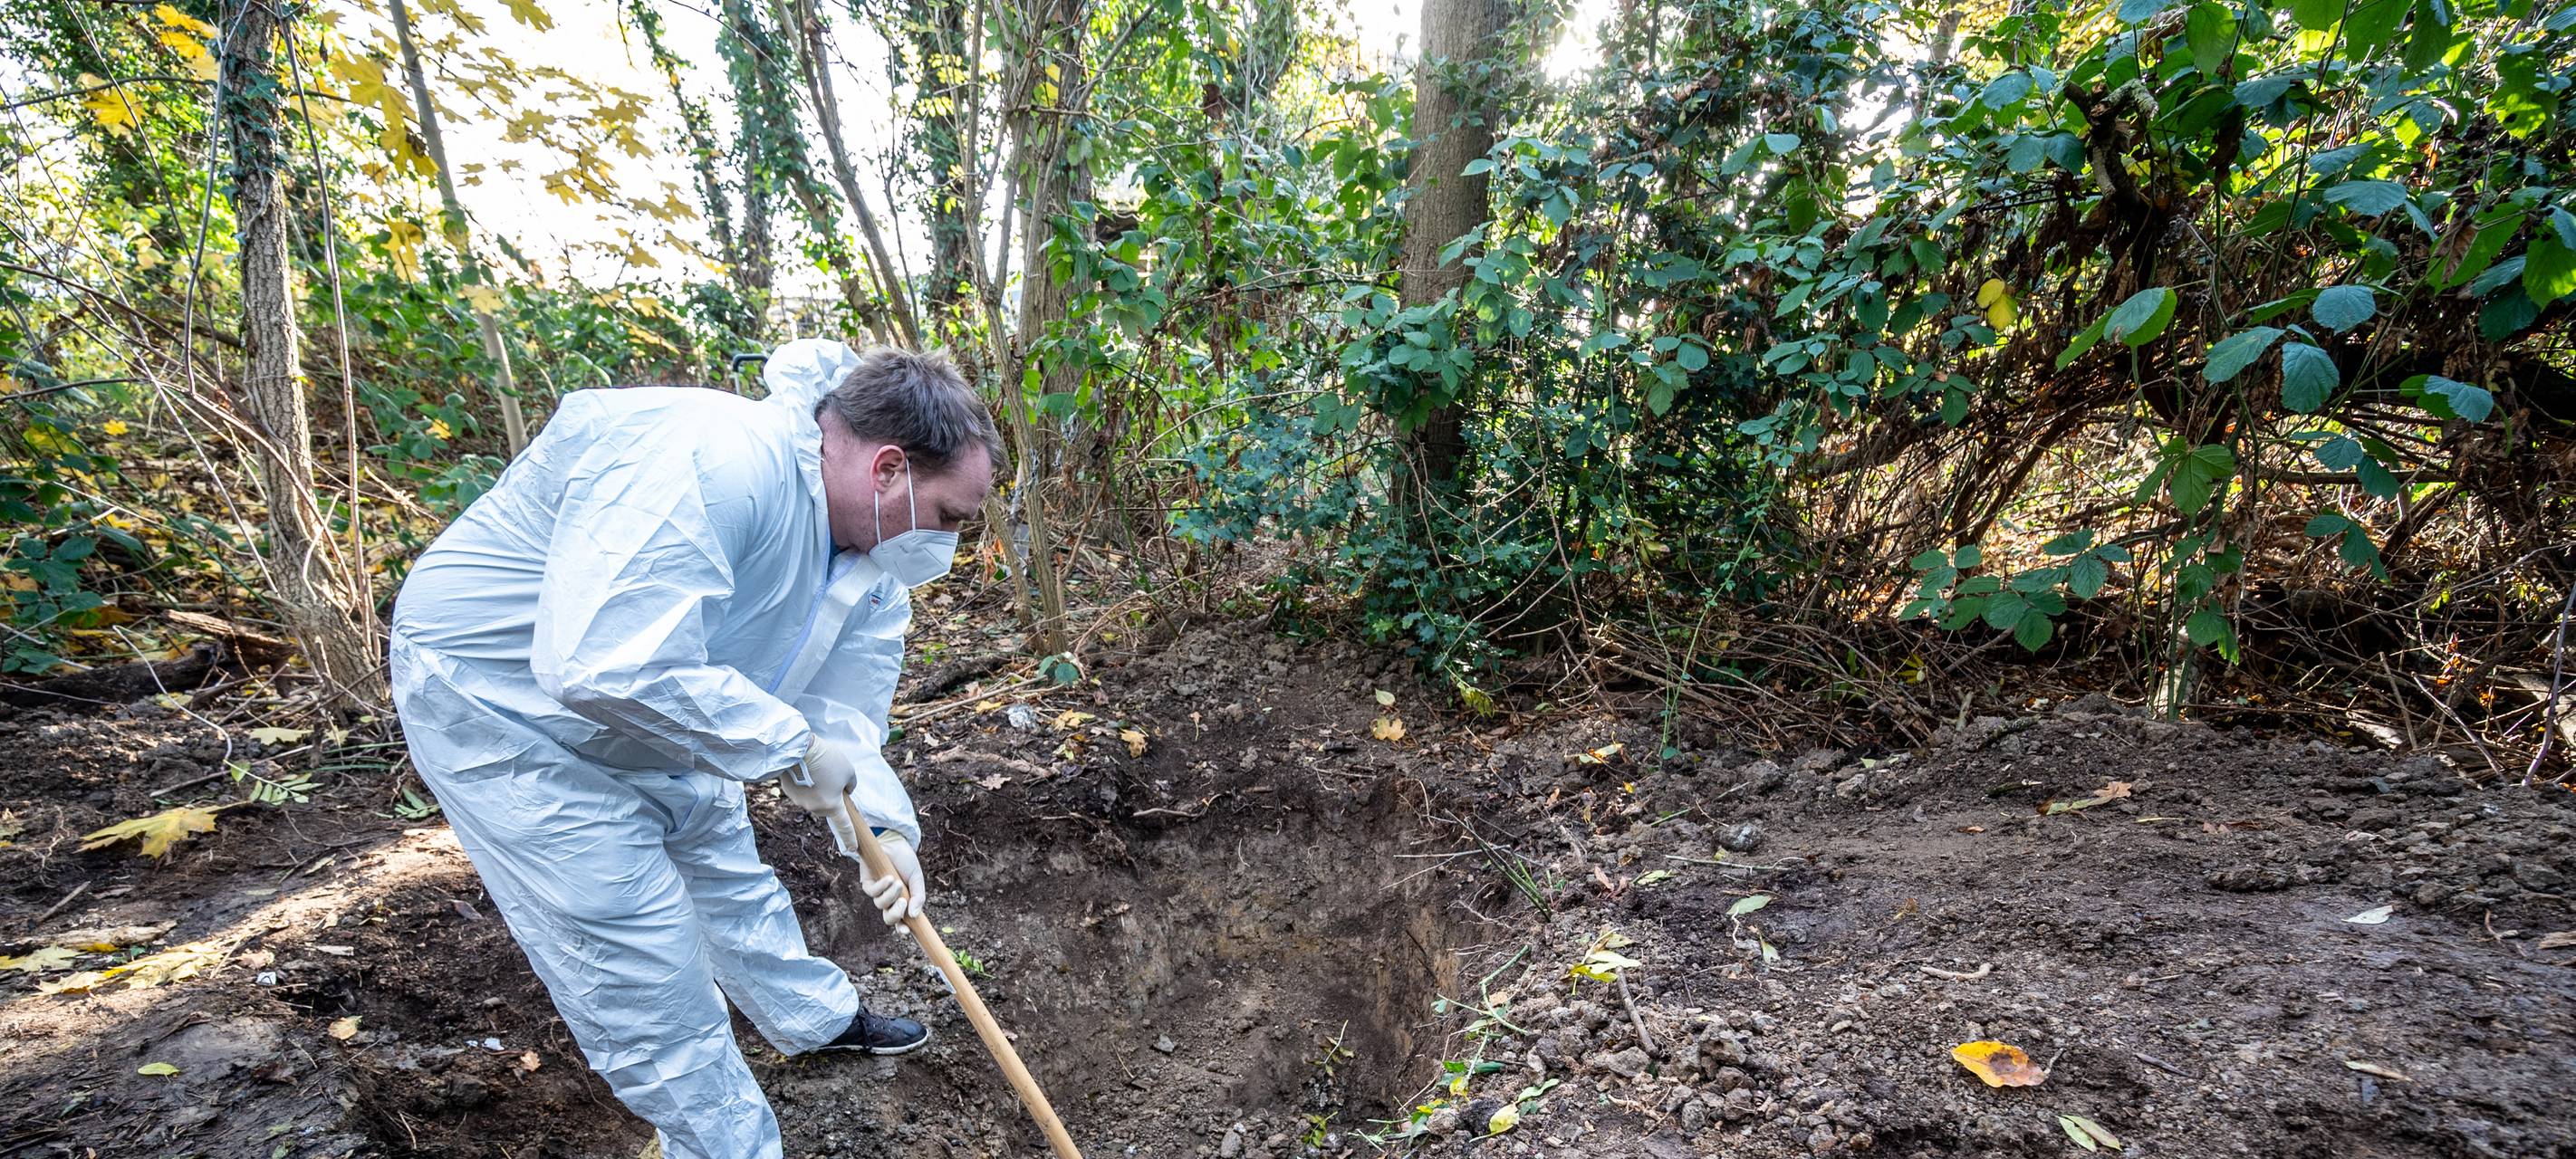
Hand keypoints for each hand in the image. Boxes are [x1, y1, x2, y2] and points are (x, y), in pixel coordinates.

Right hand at [782, 738, 860, 852]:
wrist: (797, 749)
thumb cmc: (827, 760)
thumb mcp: (848, 771)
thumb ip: (850, 785)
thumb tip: (845, 791)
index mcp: (832, 806)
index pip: (844, 826)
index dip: (850, 838)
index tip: (853, 849)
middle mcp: (815, 808)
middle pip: (828, 806)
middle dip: (832, 794)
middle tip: (832, 774)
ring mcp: (800, 802)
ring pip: (815, 798)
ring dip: (818, 787)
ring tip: (817, 768)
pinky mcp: (790, 793)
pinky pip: (803, 791)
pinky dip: (807, 783)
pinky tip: (805, 768)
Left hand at [861, 832, 924, 927]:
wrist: (894, 842)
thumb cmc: (906, 861)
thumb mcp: (917, 879)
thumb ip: (918, 897)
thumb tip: (915, 915)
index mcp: (903, 901)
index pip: (902, 921)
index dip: (903, 928)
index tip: (906, 931)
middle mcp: (889, 900)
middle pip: (889, 918)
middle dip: (895, 914)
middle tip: (902, 904)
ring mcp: (878, 893)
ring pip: (881, 904)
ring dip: (890, 895)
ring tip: (897, 882)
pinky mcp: (867, 884)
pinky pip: (872, 892)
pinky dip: (881, 886)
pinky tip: (889, 877)